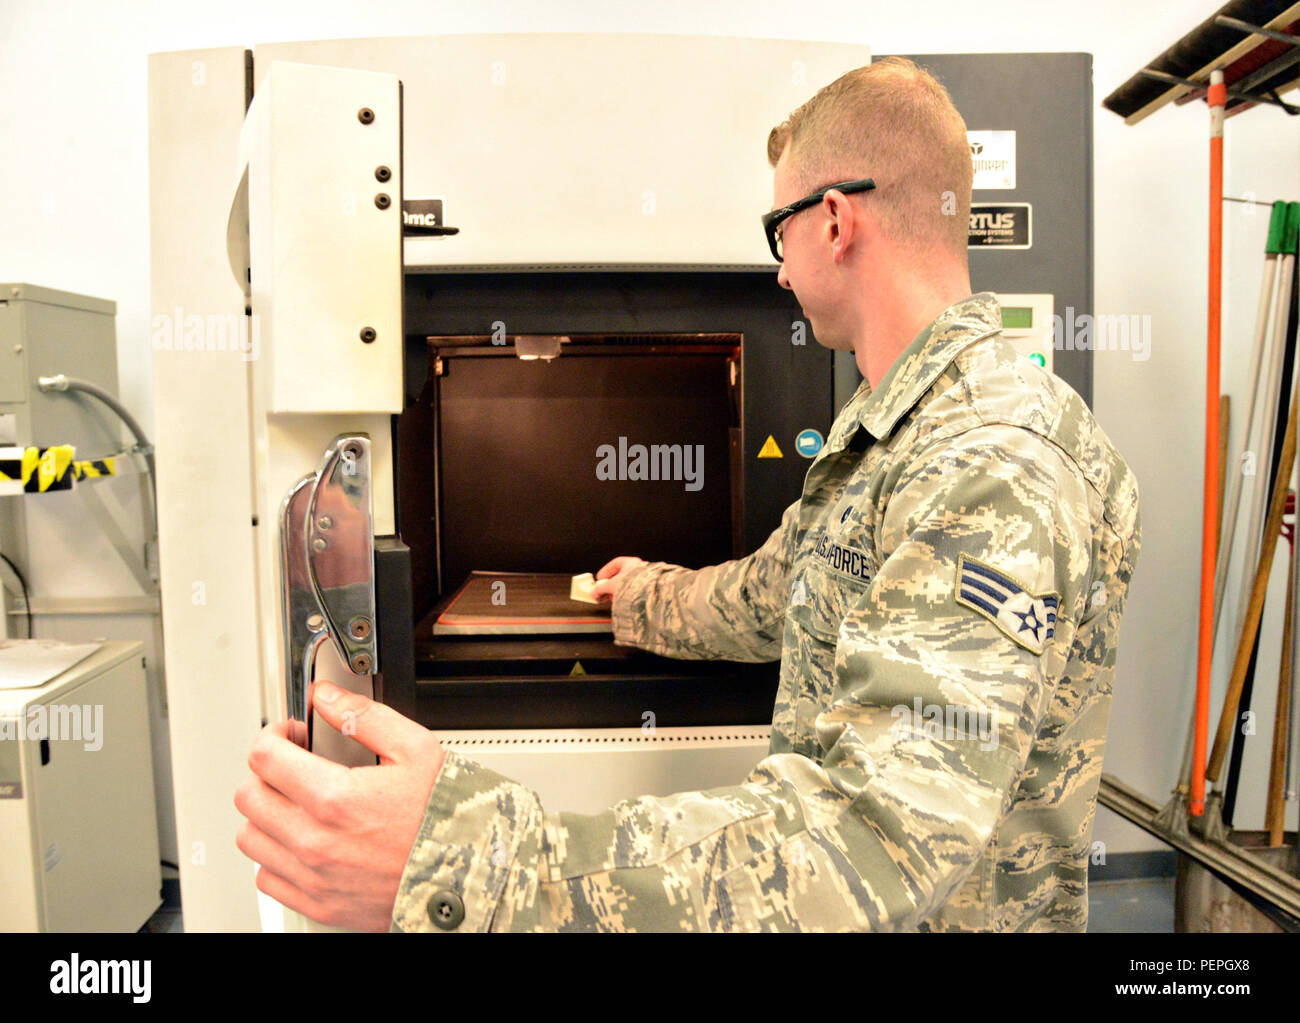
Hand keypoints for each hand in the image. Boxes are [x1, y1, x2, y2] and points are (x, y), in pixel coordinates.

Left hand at [234, 680, 445, 930]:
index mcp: (336, 798)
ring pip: (250, 838)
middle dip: (266, 771)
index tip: (289, 734)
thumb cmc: (446, 818)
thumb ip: (366, 717)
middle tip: (293, 764)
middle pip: (248, 796)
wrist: (467, 876)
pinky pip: (266, 877)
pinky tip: (301, 840)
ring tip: (296, 802)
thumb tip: (329, 698)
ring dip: (266, 813)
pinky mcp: (317, 904)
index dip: (273, 734)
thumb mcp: (416, 749)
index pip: (265, 757)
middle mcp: (315, 841)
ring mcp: (313, 876)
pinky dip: (275, 856)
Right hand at [591, 555, 645, 600]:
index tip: (599, 579)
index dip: (606, 571)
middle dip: (609, 584)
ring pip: (626, 584)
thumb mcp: (610, 585)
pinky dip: (624, 595)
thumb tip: (594, 593)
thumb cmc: (632, 586)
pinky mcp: (645, 590)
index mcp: (632, 562)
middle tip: (602, 591)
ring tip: (610, 598)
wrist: (646, 596)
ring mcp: (643, 579)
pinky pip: (632, 591)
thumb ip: (600, 588)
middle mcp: (639, 569)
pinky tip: (619, 601)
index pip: (616, 563)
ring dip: (615, 591)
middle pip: (620, 575)